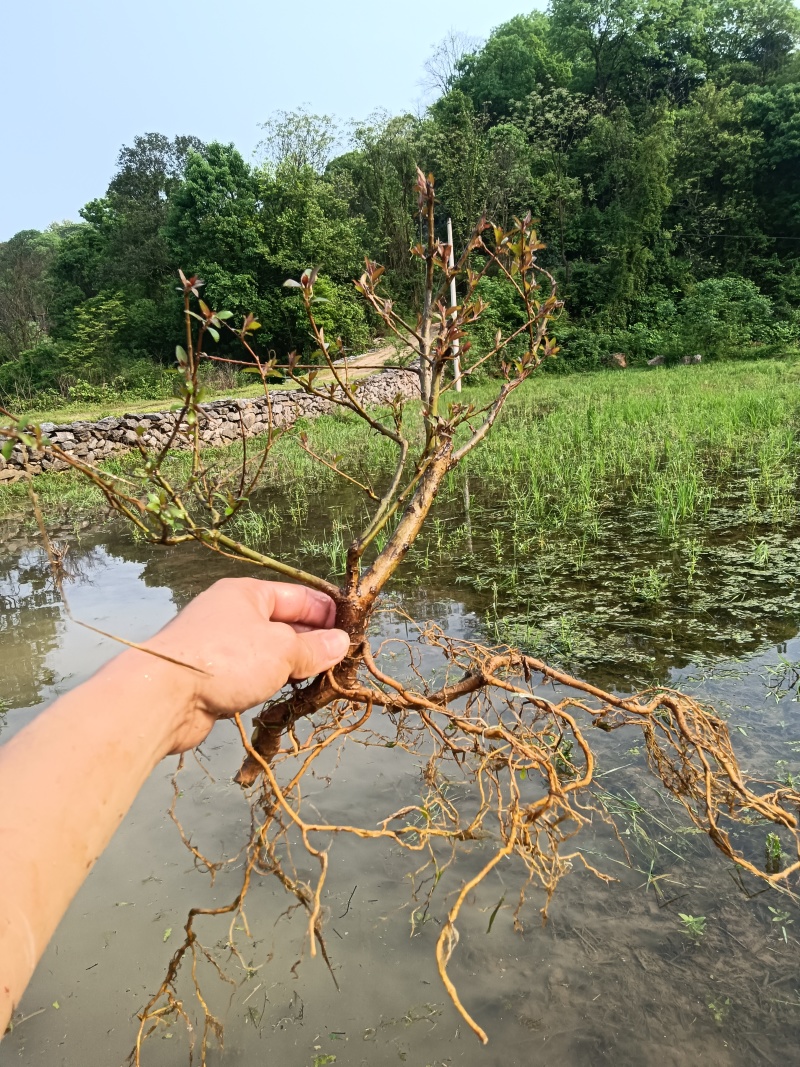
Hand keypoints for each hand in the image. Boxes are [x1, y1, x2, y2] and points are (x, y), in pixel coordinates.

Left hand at [125, 578, 349, 753]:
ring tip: (320, 679)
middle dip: (312, 641)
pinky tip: (287, 693)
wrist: (163, 696)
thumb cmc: (227, 660)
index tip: (351, 630)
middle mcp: (231, 614)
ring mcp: (218, 645)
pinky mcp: (210, 676)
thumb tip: (340, 643)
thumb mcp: (281, 649)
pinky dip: (270, 681)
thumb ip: (313, 648)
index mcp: (247, 594)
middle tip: (342, 660)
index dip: (325, 612)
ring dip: (292, 664)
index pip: (297, 596)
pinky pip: (250, 673)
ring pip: (266, 651)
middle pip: (282, 623)